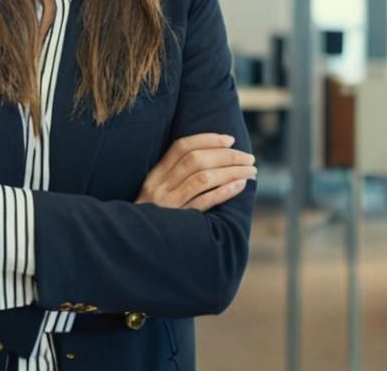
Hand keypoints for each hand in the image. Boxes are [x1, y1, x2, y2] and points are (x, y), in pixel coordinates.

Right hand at [135, 133, 255, 211]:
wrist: (136, 245)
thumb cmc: (153, 218)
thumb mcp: (155, 192)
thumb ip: (174, 176)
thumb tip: (212, 158)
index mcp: (155, 175)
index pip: (181, 147)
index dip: (207, 140)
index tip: (230, 139)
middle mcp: (159, 186)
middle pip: (195, 160)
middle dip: (226, 155)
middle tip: (248, 157)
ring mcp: (168, 204)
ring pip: (202, 178)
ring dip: (230, 171)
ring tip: (250, 171)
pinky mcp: (177, 221)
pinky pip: (203, 203)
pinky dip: (223, 192)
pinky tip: (240, 186)